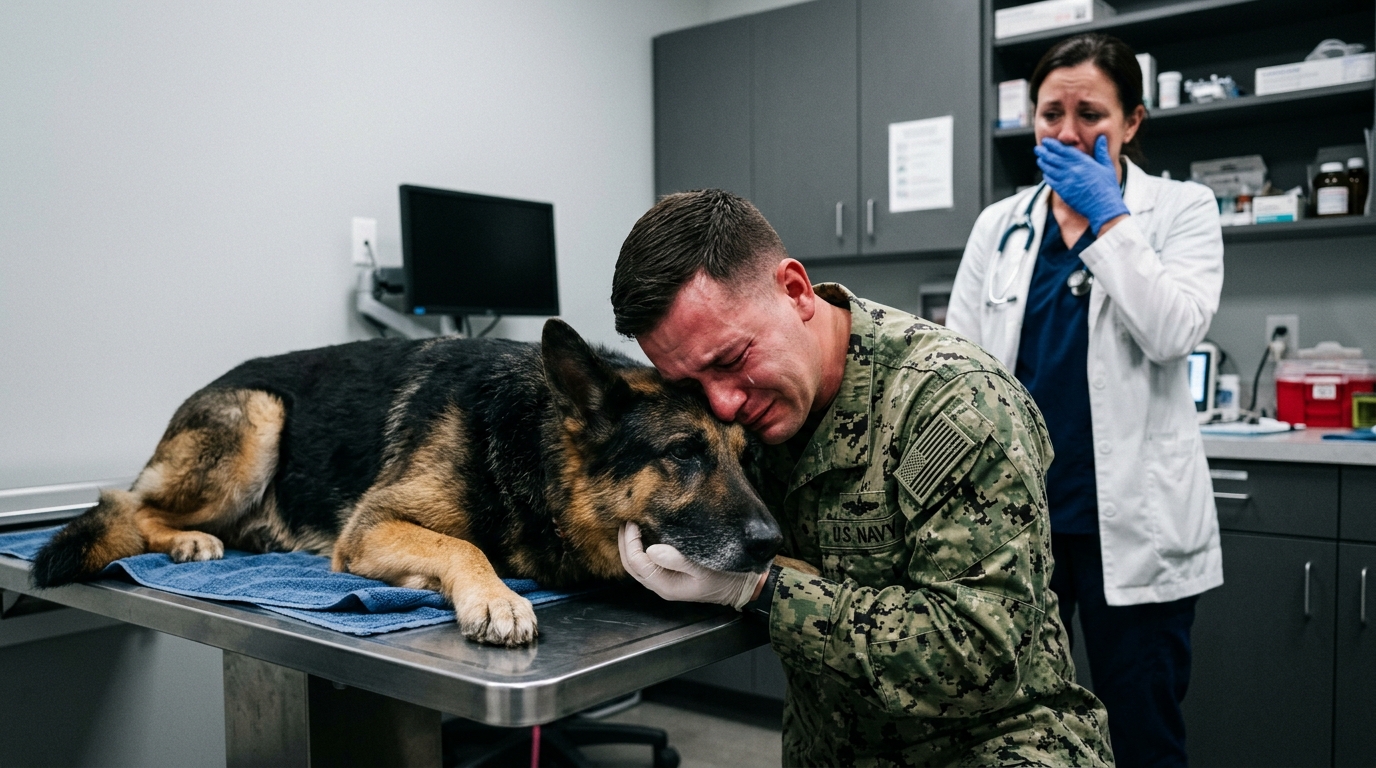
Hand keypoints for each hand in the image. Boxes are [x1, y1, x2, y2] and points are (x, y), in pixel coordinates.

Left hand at [618, 522, 763, 609]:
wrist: (743, 586)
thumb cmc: (726, 577)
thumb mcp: (703, 568)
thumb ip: (677, 560)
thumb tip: (651, 549)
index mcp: (665, 585)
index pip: (636, 562)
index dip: (630, 541)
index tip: (632, 521)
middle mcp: (661, 585)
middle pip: (631, 565)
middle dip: (624, 543)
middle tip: (624, 520)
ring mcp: (666, 580)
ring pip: (638, 564)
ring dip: (630, 545)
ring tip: (630, 525)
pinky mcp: (672, 574)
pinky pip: (648, 562)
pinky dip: (641, 548)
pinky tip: (644, 534)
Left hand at [1034, 135, 1129, 234]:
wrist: (1104, 206)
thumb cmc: (1107, 187)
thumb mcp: (1107, 166)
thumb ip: (1101, 151)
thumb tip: (1101, 137)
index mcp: (1083, 162)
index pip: (1064, 150)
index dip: (1053, 145)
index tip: (1046, 141)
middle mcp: (1073, 170)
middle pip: (1053, 158)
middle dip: (1044, 152)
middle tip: (1038, 149)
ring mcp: (1066, 181)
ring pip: (1050, 169)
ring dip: (1043, 163)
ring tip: (1039, 159)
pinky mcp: (1063, 192)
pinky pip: (1051, 181)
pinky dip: (1046, 176)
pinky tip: (1045, 173)